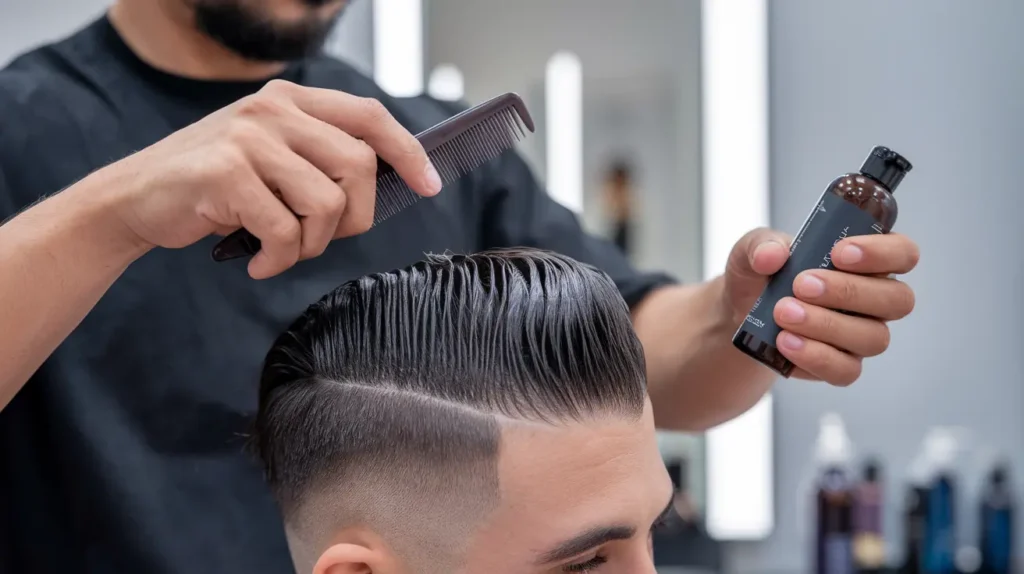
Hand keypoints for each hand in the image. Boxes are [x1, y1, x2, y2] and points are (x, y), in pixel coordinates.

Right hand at [104, 80, 441, 278]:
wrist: (136, 198)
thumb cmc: (216, 187)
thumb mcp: (273, 158)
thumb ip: (321, 159)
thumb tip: (391, 184)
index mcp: (291, 100)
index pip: (370, 117)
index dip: (408, 153)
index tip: (430, 185)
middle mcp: (273, 109)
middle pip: (359, 167)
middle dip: (353, 219)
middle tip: (318, 238)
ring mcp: (250, 137)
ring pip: (327, 204)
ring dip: (310, 244)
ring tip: (280, 249)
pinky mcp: (227, 173)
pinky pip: (286, 232)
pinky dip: (278, 260)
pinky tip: (257, 262)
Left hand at [725, 228, 918, 384]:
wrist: (739, 314)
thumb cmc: (761, 274)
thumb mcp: (753, 249)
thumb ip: (761, 245)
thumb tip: (772, 256)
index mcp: (867, 260)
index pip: (903, 253)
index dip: (882, 253)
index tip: (839, 253)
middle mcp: (875, 298)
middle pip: (896, 299)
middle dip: (849, 291)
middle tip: (802, 285)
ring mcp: (862, 334)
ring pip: (874, 337)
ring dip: (828, 325)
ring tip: (784, 314)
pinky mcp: (843, 365)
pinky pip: (847, 370)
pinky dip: (816, 357)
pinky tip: (786, 342)